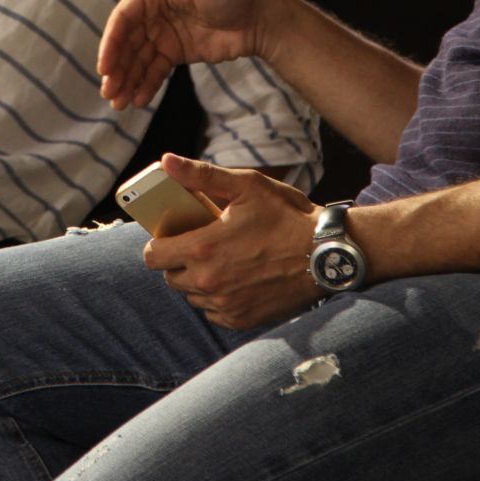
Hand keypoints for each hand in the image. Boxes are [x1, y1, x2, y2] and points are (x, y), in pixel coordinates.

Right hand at [99, 0, 268, 108]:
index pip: (124, 19)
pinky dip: (145, 85)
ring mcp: (162, 34)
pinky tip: (138, 101)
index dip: (112, 43)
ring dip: (126, 81)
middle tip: (108, 92)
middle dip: (116, 68)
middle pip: (127, 43)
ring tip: (119, 104)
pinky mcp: (174, 52)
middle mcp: (152, 12)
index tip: (104, 67)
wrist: (261, 21)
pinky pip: (154, 71)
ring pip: (138, 60)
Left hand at [142, 154, 321, 329]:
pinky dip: (218, 297)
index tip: (174, 234)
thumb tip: (166, 161)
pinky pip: (213, 311)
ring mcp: (225, 304)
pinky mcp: (241, 319)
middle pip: (170, 276)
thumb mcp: (246, 185)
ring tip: (222, 259)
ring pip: (191, 295)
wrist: (326, 254)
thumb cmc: (286, 215)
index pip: (153, 255)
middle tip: (202, 243)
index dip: (159, 243)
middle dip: (179, 260)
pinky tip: (237, 278)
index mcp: (203, 248)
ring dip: (198, 279)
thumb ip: (201, 176)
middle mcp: (208, 282)